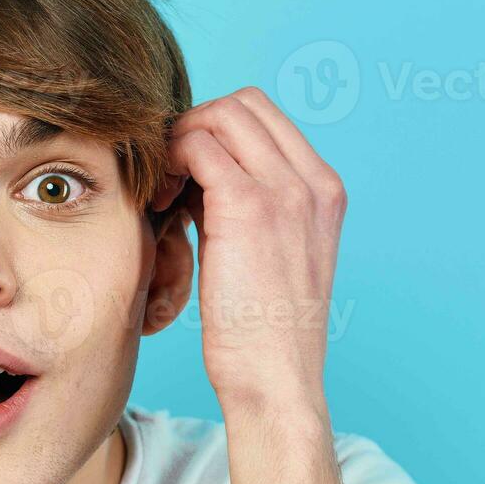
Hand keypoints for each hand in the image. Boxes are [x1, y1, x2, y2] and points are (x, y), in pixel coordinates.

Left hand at [154, 87, 347, 411]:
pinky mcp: (249, 206)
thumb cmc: (264, 331)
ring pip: (218, 115)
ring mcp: (285, 190)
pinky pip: (195, 146)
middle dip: (193, 129)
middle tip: (168, 179)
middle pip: (242, 104)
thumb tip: (198, 176)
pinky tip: (160, 206)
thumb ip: (249, 206)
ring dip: (178, 144)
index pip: (265, 117)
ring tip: (164, 196)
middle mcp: (313, 181)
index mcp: (324, 189)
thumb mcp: (271, 255)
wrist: (277, 379)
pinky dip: (168, 165)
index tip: (187, 176)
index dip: (216, 132)